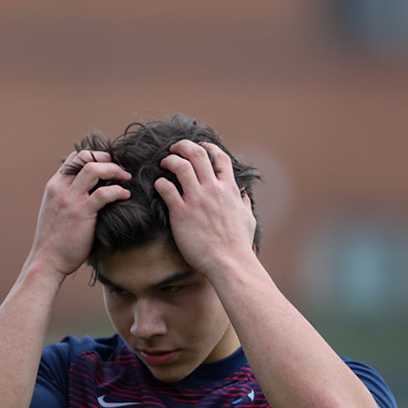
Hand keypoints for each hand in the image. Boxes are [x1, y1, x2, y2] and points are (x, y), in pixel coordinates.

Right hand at [28, 150, 129, 280]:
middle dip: (106, 159)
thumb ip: (67, 197)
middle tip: (120, 169)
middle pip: (85, 157)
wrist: (47, 261)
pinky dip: (118, 191)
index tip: (108, 165)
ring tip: (126, 177)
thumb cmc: (54, 240)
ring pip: (94, 169)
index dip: (94, 157)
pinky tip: (125, 195)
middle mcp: (60, 188)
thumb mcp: (55, 211)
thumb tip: (88, 192)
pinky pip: (104, 193)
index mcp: (54, 186)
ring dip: (114, 169)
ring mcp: (70, 200)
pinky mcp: (82, 213)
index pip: (74, 158)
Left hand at [155, 140, 257, 276]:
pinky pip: (166, 188)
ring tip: (164, 162)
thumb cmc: (239, 244)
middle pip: (197, 154)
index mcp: (229, 189)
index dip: (208, 146)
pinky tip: (158, 185)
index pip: (220, 157)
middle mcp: (213, 189)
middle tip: (175, 148)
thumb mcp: (248, 218)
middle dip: (184, 146)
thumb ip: (243, 202)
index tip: (199, 146)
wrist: (229, 262)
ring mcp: (197, 200)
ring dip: (170, 160)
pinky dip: (160, 182)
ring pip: (180, 166)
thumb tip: (242, 193)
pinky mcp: (181, 213)